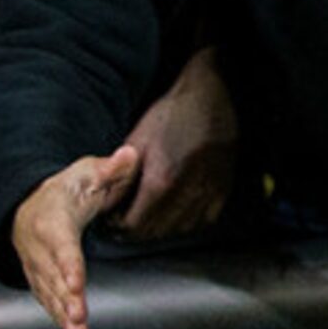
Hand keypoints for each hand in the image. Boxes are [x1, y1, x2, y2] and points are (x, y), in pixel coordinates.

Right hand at [11, 147, 139, 328]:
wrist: (29, 204)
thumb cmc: (65, 189)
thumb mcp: (87, 171)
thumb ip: (111, 167)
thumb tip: (131, 155)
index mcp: (53, 222)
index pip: (61, 247)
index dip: (68, 266)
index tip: (77, 285)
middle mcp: (40, 249)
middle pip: (53, 277)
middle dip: (65, 301)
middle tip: (79, 321)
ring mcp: (37, 266)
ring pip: (49, 294)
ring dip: (62, 316)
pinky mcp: (39, 278)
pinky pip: (47, 300)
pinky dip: (58, 318)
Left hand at [116, 46, 236, 240]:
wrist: (211, 97)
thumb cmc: (171, 114)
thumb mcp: (136, 141)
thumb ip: (120, 177)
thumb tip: (104, 202)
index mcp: (162, 181)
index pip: (134, 225)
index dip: (118, 225)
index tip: (113, 218)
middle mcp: (188, 192)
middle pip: (156, 231)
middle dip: (137, 229)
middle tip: (126, 218)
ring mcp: (209, 191)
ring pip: (180, 229)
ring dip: (162, 228)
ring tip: (150, 215)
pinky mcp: (223, 187)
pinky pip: (204, 219)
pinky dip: (188, 221)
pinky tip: (178, 210)